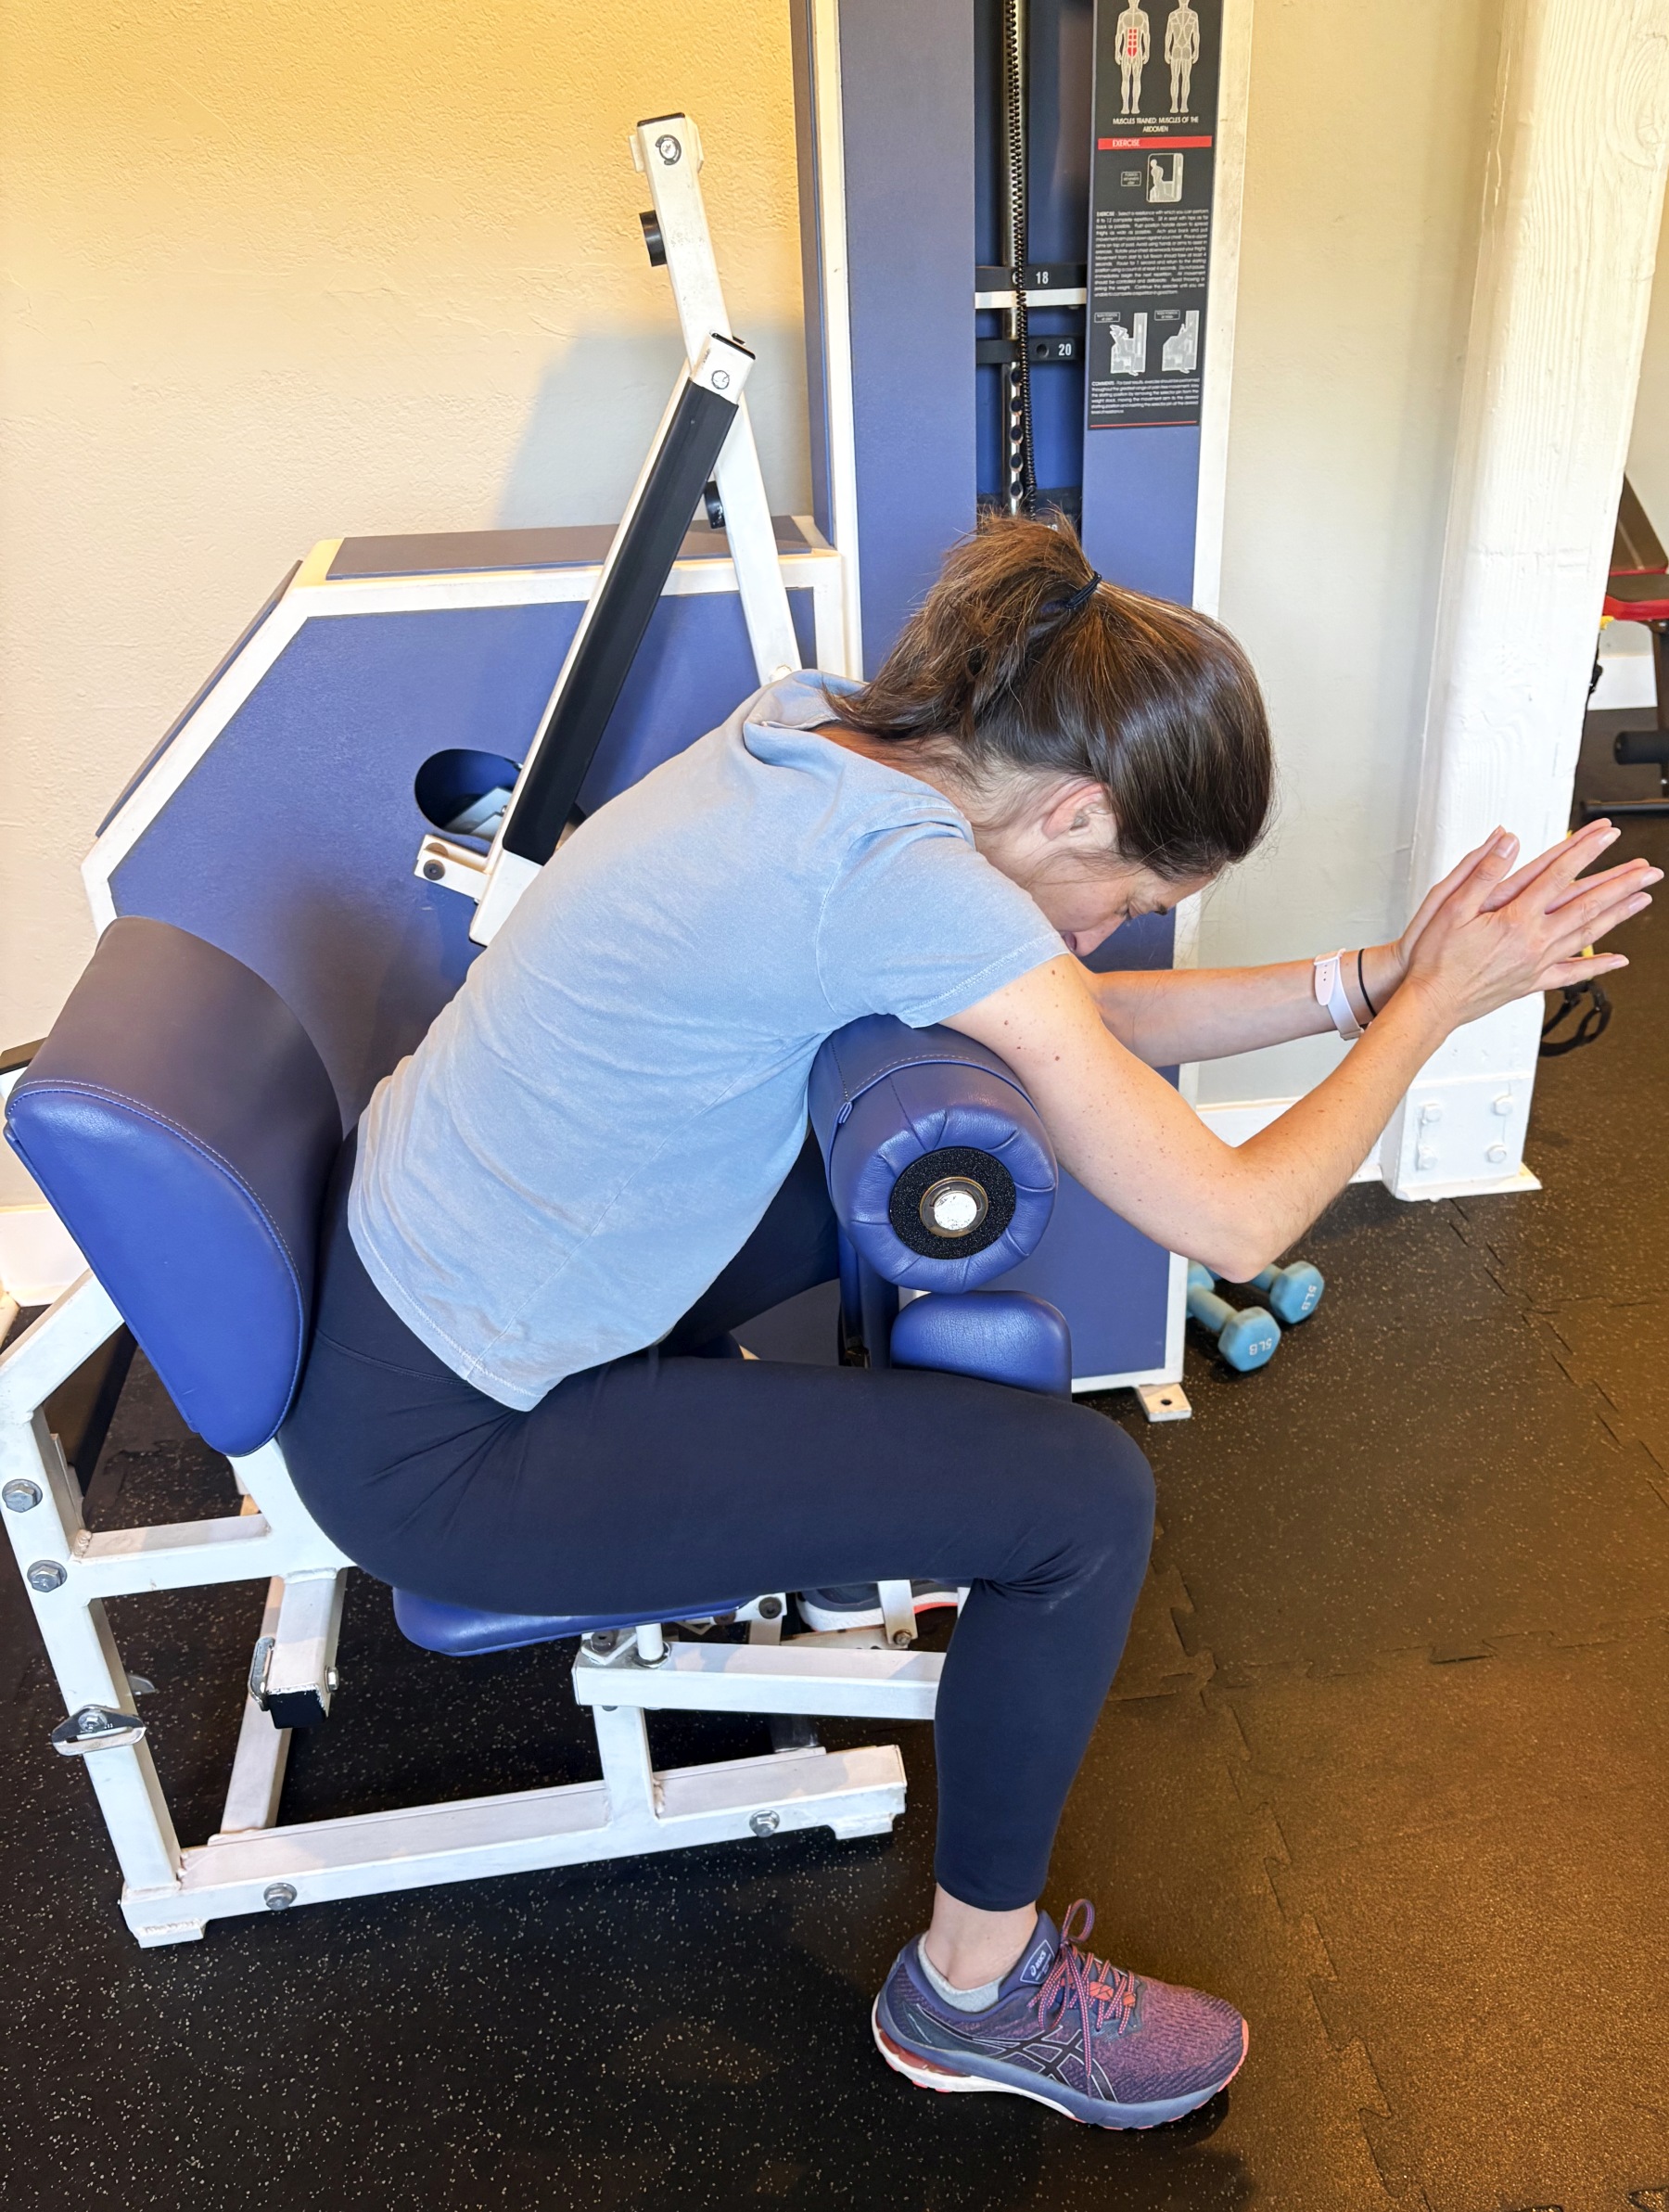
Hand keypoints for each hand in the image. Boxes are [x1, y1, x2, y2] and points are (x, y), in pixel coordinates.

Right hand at [1399, 823, 1658, 1029]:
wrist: (1430, 1004)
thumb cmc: (1433, 959)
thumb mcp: (1448, 907)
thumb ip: (1481, 872)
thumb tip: (1506, 842)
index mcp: (1513, 919)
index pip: (1558, 875)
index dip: (1585, 851)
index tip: (1606, 834)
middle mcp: (1532, 942)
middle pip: (1586, 905)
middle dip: (1620, 884)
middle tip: (1646, 869)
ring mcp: (1536, 964)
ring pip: (1587, 935)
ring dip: (1618, 915)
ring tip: (1642, 900)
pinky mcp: (1531, 983)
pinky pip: (1572, 974)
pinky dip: (1597, 966)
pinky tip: (1617, 961)